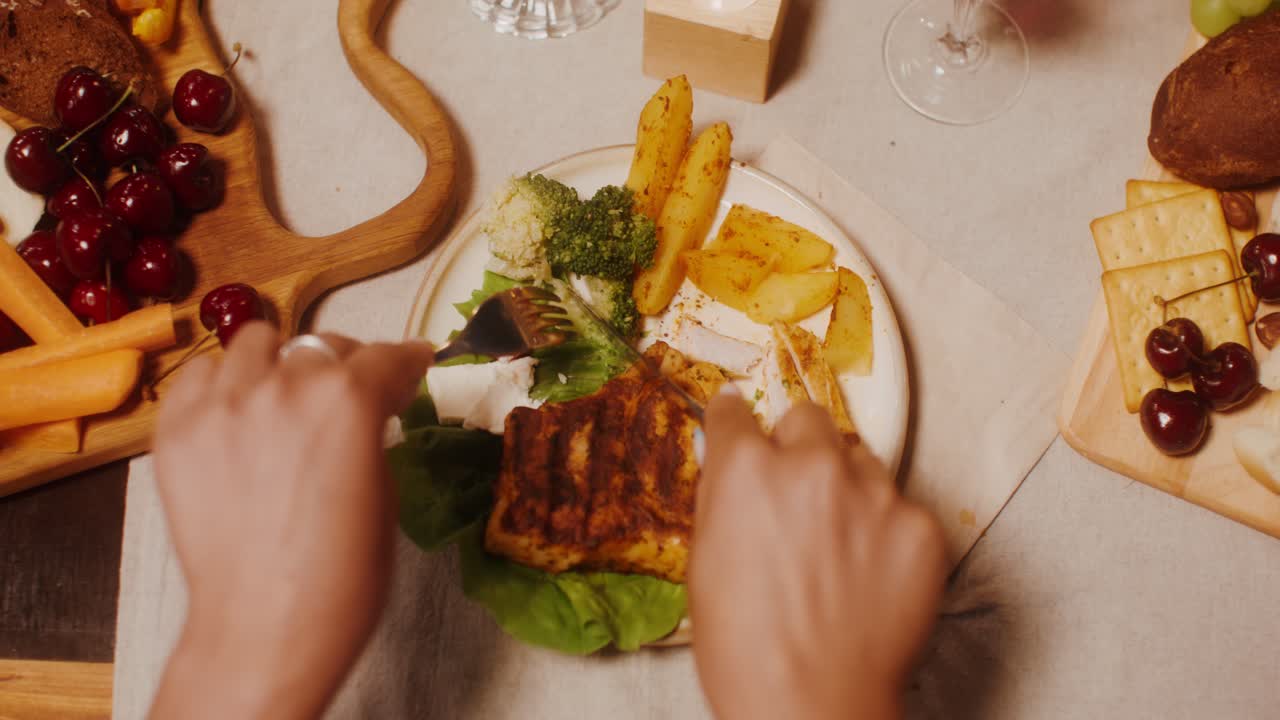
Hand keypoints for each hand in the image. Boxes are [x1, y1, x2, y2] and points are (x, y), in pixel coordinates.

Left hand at [148, 323, 431, 719]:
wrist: (265, 630)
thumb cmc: (342, 578)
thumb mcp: (384, 494)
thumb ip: (372, 435)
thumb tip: (368, 413)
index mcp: (349, 400)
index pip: (387, 356)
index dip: (406, 361)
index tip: (411, 365)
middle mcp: (284, 386)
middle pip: (322, 345)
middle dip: (343, 368)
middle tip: (346, 401)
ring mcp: (222, 405)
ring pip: (256, 343)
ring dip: (279, 364)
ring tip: (283, 399)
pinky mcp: (176, 431)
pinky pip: (198, 376)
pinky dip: (222, 386)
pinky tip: (236, 417)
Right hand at [689, 390, 946, 719]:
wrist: (813, 706)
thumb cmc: (745, 650)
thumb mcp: (704, 563)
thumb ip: (723, 502)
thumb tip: (729, 469)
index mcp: (746, 469)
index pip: (736, 413)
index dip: (735, 426)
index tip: (741, 429)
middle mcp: (812, 466)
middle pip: (808, 419)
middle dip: (799, 448)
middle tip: (798, 495)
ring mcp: (875, 493)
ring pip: (861, 461)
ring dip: (848, 488)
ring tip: (839, 546)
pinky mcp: (922, 527)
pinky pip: (903, 509)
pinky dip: (889, 534)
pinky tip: (871, 575)